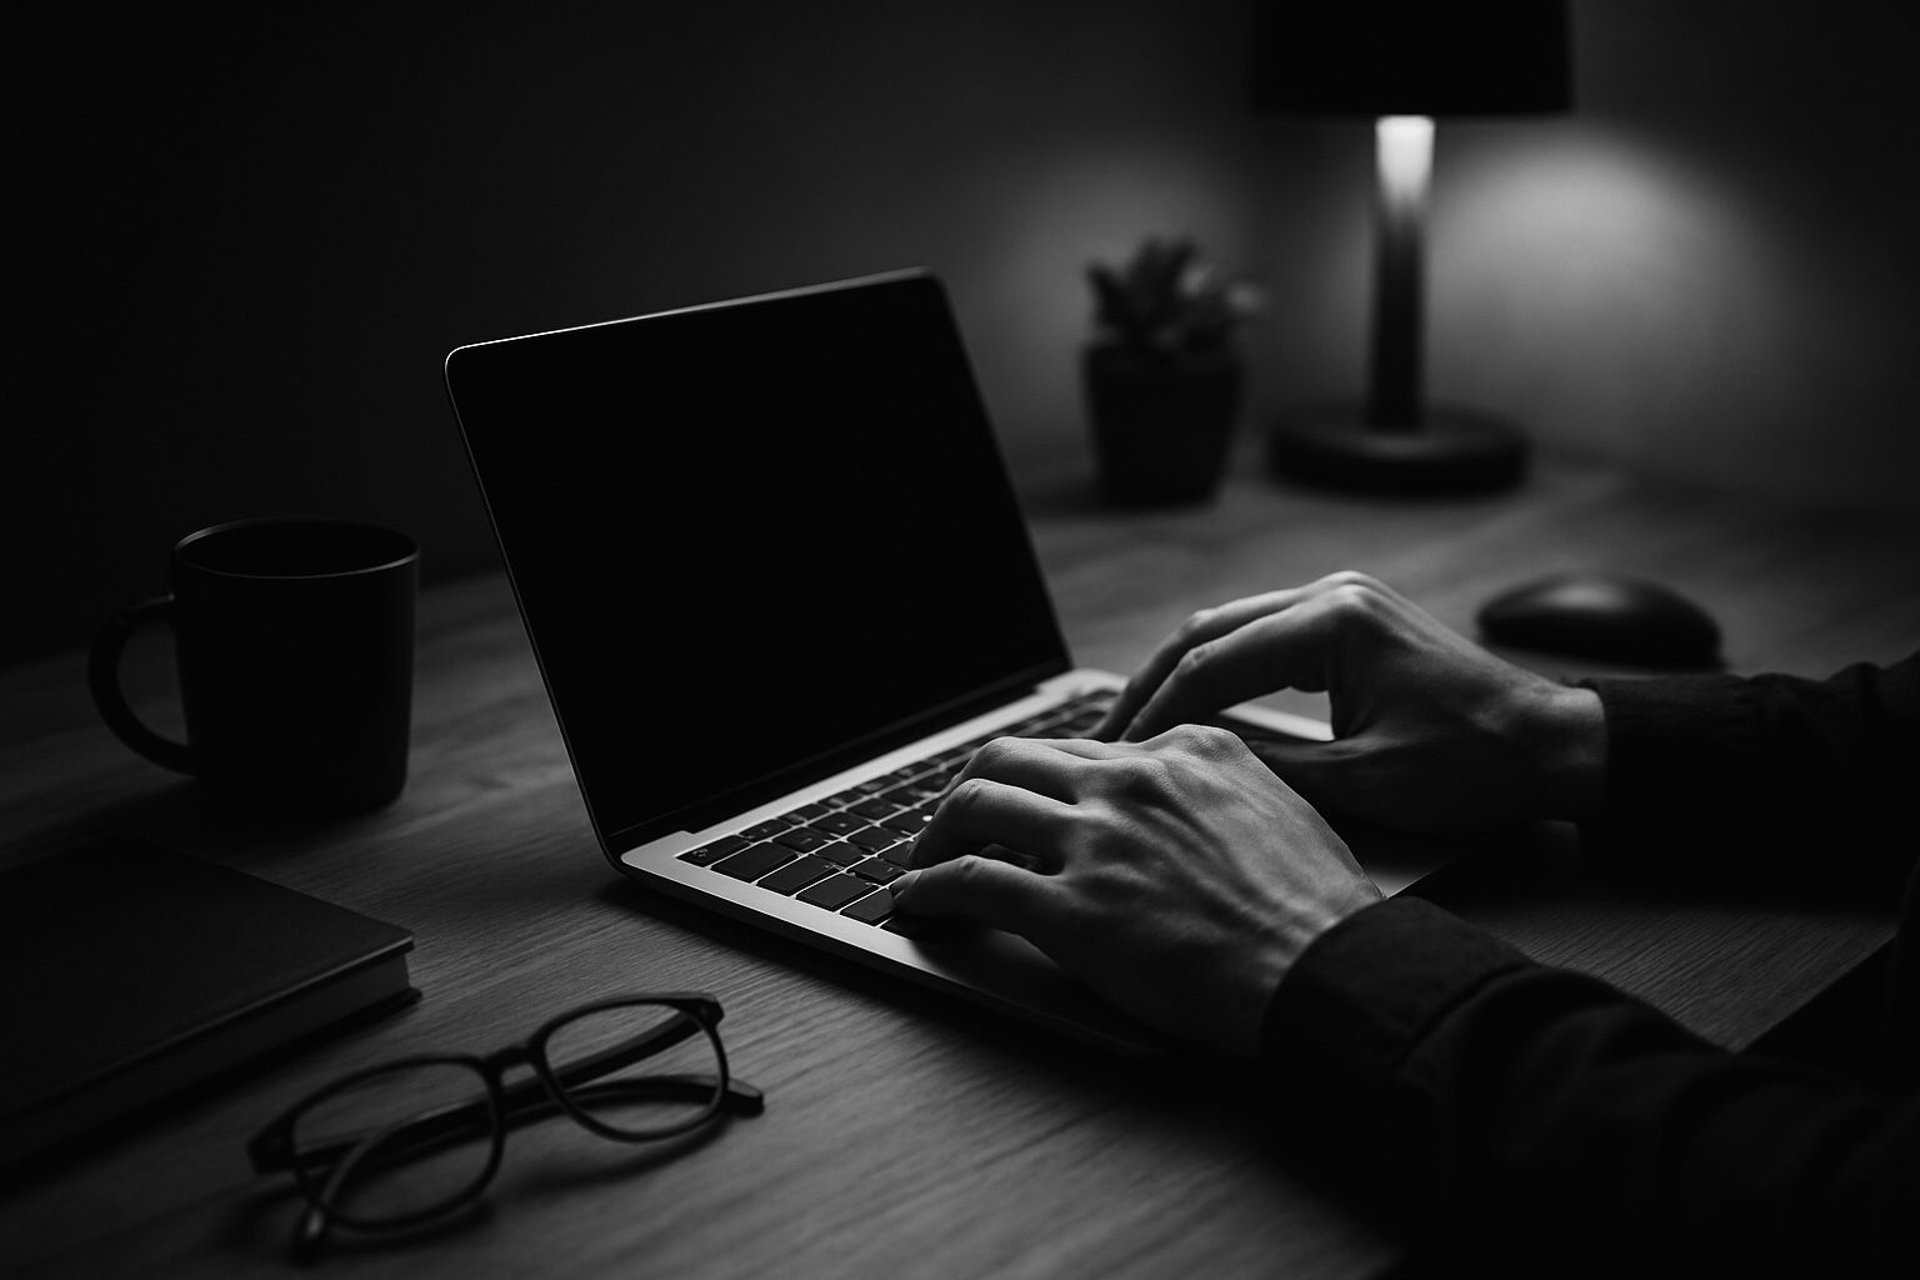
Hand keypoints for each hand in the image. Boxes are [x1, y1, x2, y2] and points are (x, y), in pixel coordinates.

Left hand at [892, 726, 1380, 1056]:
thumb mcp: (1278, 805)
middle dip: (969, 785)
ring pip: (978, 803)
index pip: (1081, 747)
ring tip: (924, 855)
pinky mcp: (1072, 909)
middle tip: (954, 817)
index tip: (1023, 800)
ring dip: (936, 830)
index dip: (1038, 777)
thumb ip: (1215, 786)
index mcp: (1184, 749)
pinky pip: (972, 881)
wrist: (1327, 971)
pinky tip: (918, 900)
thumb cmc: (1315, 909)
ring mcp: (1097, 842)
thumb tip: (1177, 797)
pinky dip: (930, 887)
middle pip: (1012, 756)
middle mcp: (1132, 782)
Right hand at [1092, 571, 1606, 835]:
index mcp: (1333, 622)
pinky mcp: (1353, 621)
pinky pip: (1265, 637)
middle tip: (1108, 737)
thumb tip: (1190, 768)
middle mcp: (1333, 594)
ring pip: (1231, 628)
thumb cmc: (1475, 765)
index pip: (1211, 663)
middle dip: (1152, 685)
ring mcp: (1343, 601)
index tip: (1118, 756)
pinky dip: (1223, 671)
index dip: (1156, 714)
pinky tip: (1195, 709)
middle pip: (1207, 631)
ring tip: (1138, 725)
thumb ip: (1269, 769)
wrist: (1554, 747)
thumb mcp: (1363, 782)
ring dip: (1182, 676)